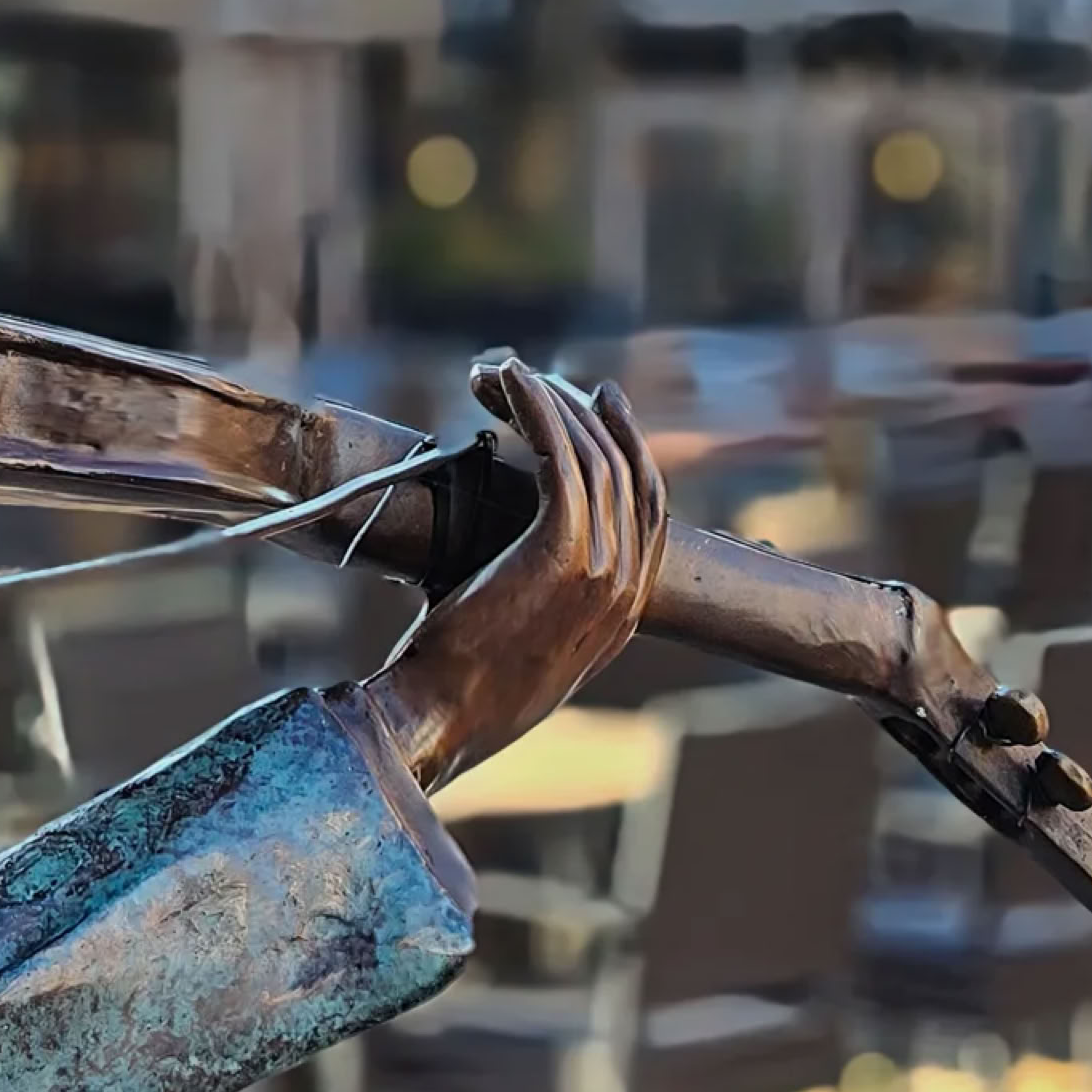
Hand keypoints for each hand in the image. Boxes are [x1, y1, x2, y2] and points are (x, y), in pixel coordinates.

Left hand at [364, 356, 666, 792]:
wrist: (442, 719)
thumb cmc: (459, 685)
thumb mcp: (523, 646)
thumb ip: (541, 602)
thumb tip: (513, 552)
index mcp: (623, 614)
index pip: (650, 510)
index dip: (629, 449)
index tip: (600, 404)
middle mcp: (625, 591)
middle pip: (626, 473)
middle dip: (584, 415)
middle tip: (542, 379)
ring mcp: (602, 573)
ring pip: (594, 459)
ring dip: (551, 403)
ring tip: (506, 372)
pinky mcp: (561, 553)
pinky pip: (563, 460)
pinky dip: (539, 409)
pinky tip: (511, 382)